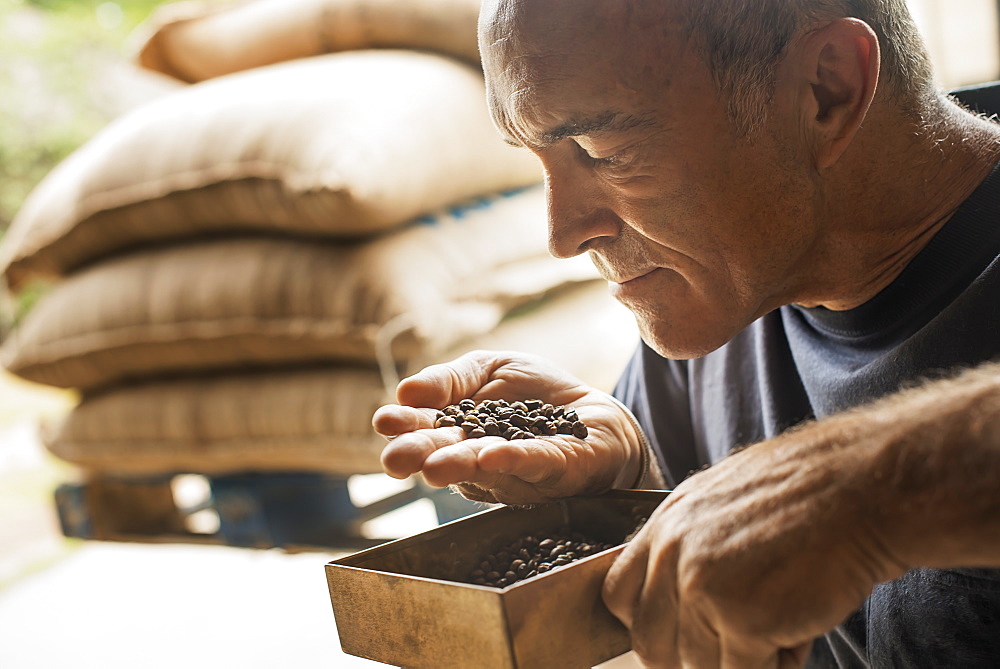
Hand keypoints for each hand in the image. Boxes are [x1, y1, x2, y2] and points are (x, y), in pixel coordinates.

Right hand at [373, 350, 643, 503]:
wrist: (600, 413)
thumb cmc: (539, 396)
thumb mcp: (490, 369)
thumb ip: (450, 378)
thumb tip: (406, 391)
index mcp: (459, 434)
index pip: (427, 430)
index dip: (405, 428)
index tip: (385, 421)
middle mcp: (481, 460)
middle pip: (447, 457)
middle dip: (421, 456)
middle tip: (394, 459)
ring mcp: (518, 471)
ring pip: (484, 469)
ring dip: (458, 466)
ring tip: (434, 466)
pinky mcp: (558, 471)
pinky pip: (533, 465)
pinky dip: (513, 461)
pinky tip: (491, 456)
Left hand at [602, 418, 908, 667]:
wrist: (862, 488)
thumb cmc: (809, 497)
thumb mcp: (724, 504)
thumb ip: (691, 548)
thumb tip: (682, 610)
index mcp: (665, 523)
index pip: (618, 597)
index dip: (650, 625)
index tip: (681, 635)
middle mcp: (672, 552)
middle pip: (650, 645)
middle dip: (694, 657)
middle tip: (739, 644)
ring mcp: (701, 586)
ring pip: (698, 666)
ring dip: (743, 659)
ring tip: (783, 621)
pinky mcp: (740, 619)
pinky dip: (776, 667)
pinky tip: (797, 633)